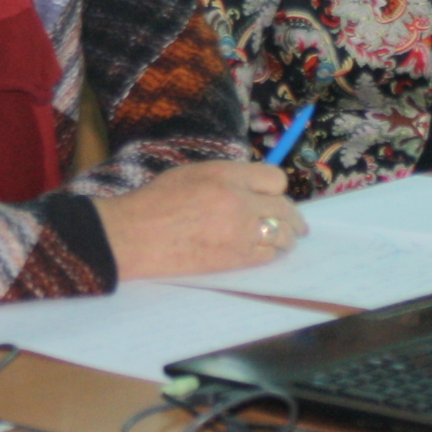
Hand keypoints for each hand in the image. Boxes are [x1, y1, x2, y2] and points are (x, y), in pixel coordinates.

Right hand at [95, 160, 307, 279]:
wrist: (134, 235)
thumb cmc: (154, 202)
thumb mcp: (191, 173)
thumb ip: (226, 178)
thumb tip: (252, 187)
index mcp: (227, 174)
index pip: (275, 178)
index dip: (277, 189)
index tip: (277, 197)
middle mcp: (239, 199)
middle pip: (284, 207)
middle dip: (292, 217)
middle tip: (297, 225)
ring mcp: (240, 230)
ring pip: (282, 234)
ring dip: (285, 237)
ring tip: (285, 241)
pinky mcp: (235, 258)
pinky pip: (268, 255)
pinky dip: (271, 253)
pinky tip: (268, 253)